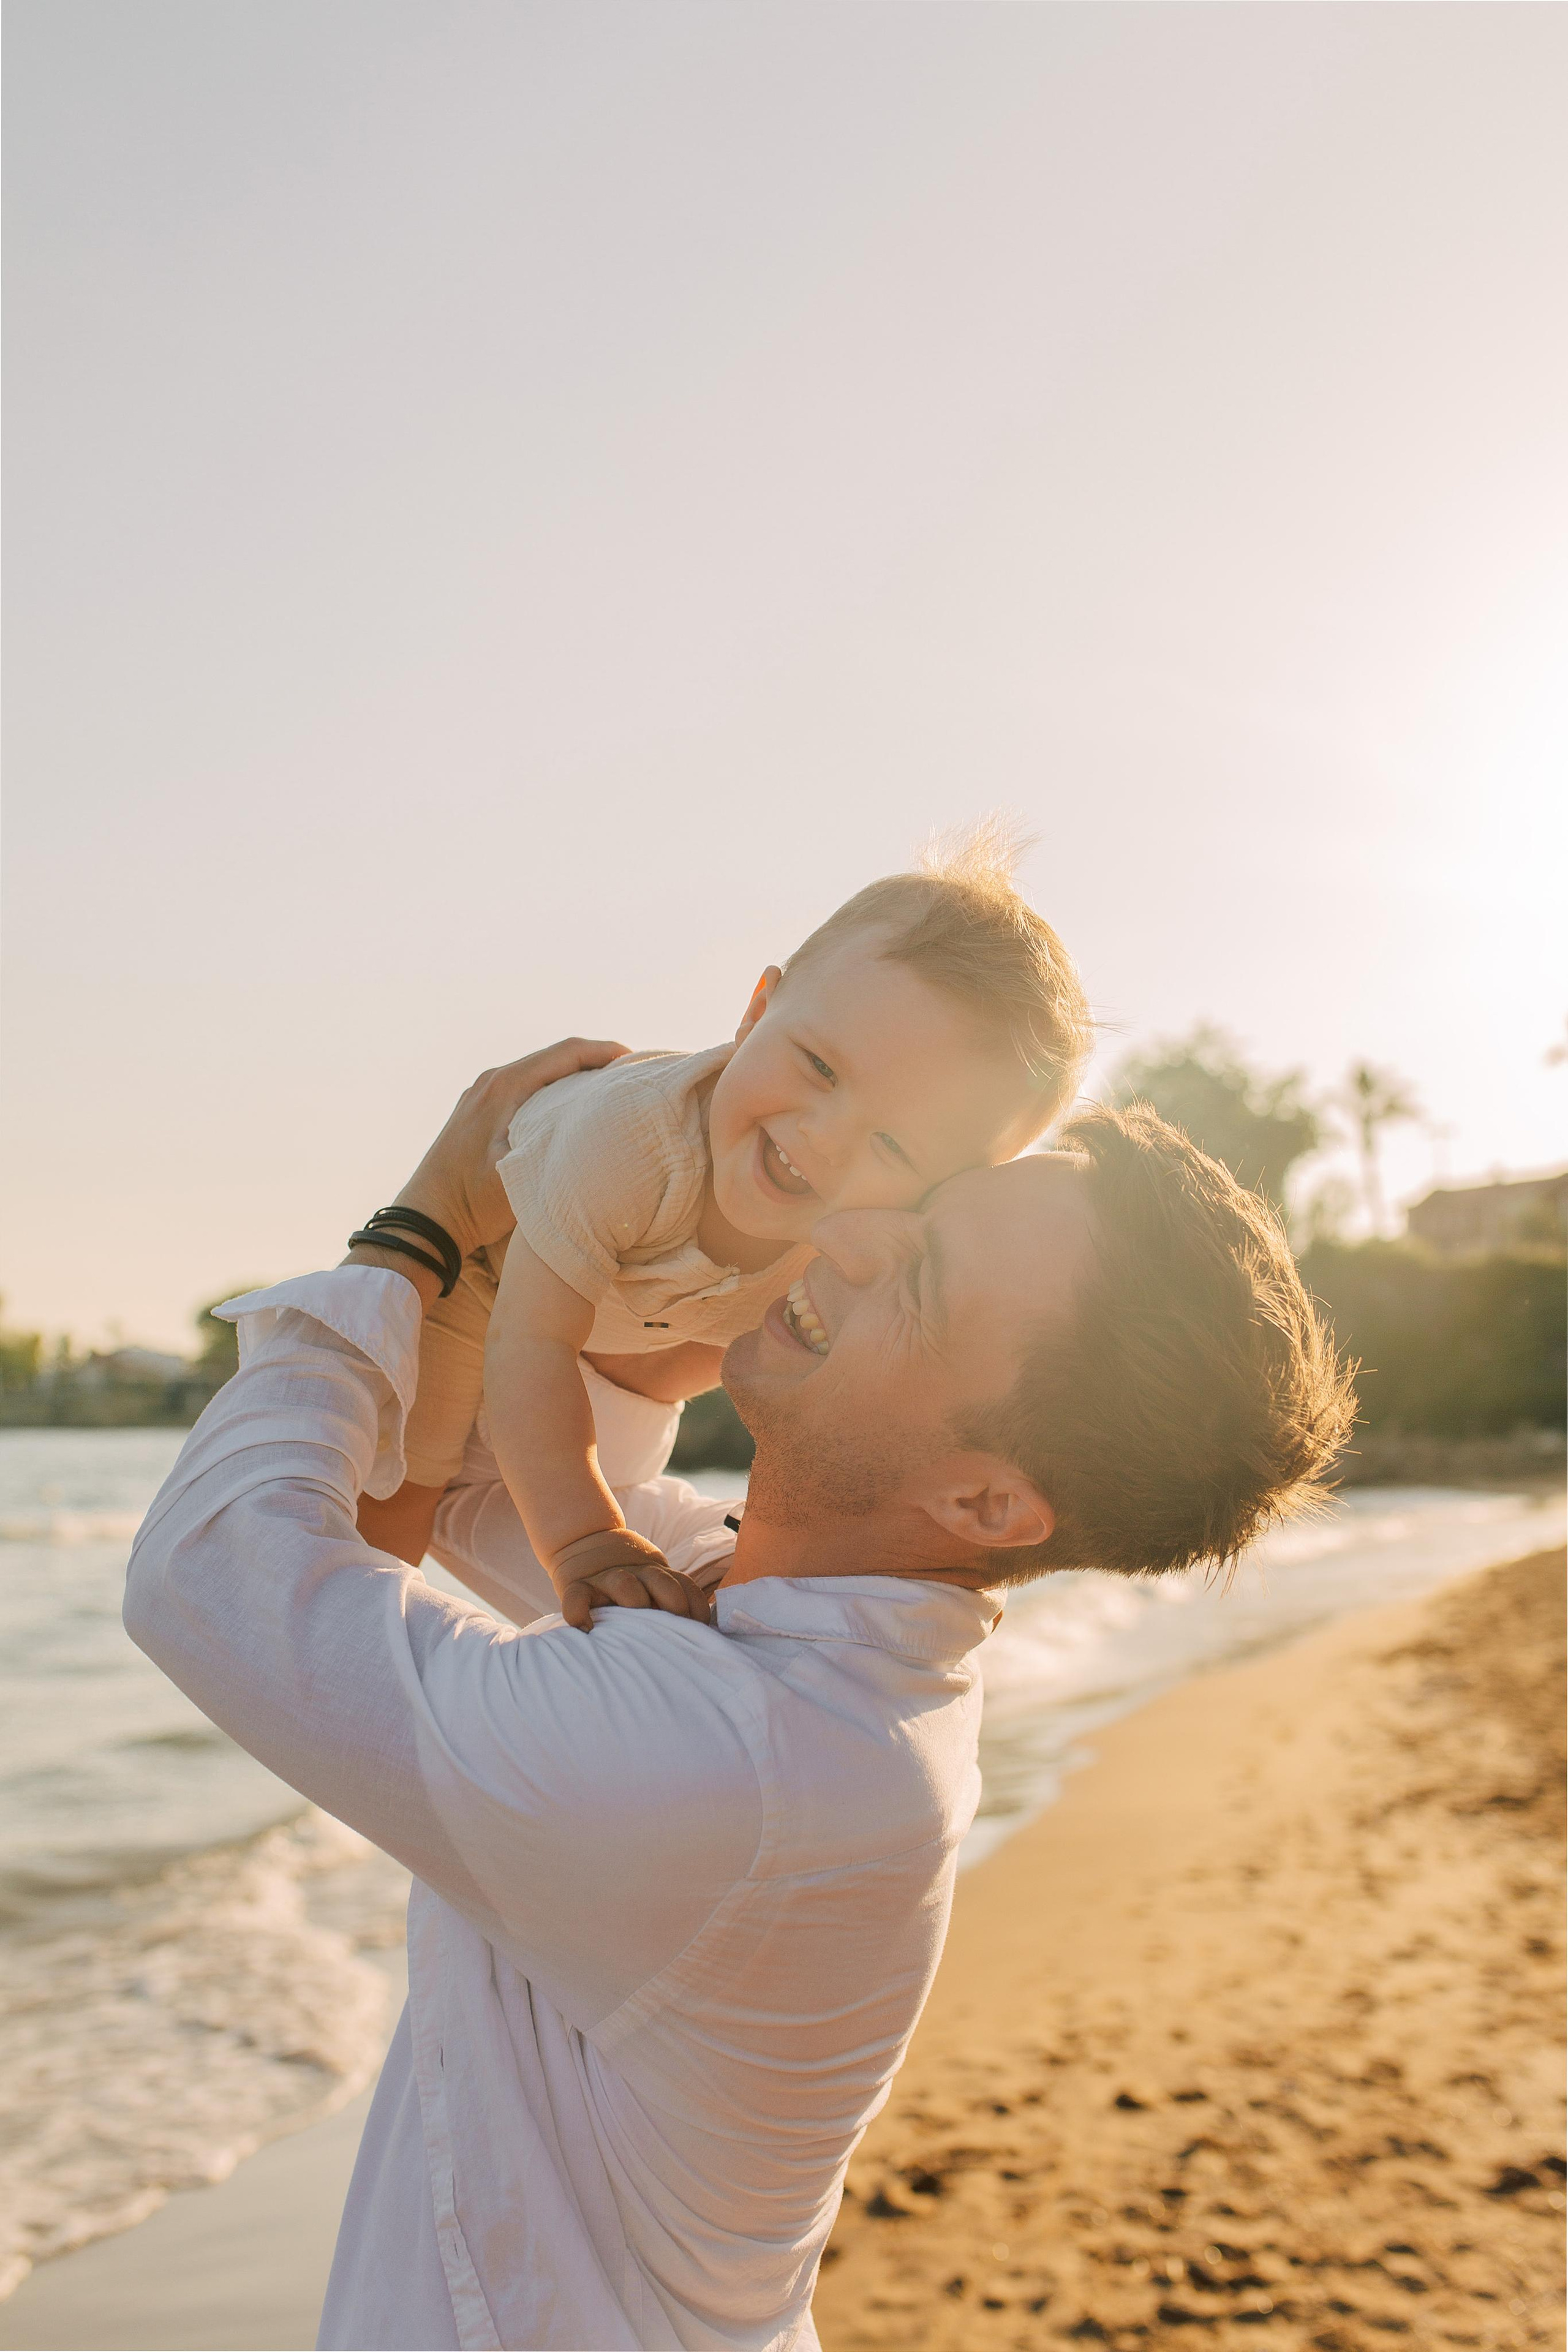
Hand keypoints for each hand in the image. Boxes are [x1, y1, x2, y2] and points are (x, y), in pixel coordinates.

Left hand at [395, 1039, 626, 1261]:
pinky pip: (526, 1086)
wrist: (426, 1218)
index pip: (566, 1053)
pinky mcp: (479, 1110)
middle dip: (596, 1061)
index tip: (637, 1061)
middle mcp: (492, 1081)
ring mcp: (482, 1094)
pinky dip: (555, 1090)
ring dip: (575, 1075)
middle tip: (632, 1075)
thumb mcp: (520, 1176)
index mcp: (505, 1086)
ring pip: (540, 1071)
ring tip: (610, 1090)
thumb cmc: (472, 1201)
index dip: (606, 1052)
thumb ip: (557, 1149)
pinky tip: (572, 1110)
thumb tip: (601, 1135)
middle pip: (556, 1057)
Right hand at [549, 1526, 711, 1632]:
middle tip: (674, 1630)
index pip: (685, 1587)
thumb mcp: (651, 1581)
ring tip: (633, 1631)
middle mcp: (635, 1574)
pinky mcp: (577, 1585)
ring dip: (634, 1602)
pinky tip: (585, 1628)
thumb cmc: (626, 1580)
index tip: (699, 1629)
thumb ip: (670, 1599)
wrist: (582, 1540)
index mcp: (657, 1575)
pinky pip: (577, 1598)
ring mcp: (606, 1579)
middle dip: (673, 1604)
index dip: (696, 1609)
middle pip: (661, 1583)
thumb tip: (698, 1637)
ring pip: (625, 1585)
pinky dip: (578, 1612)